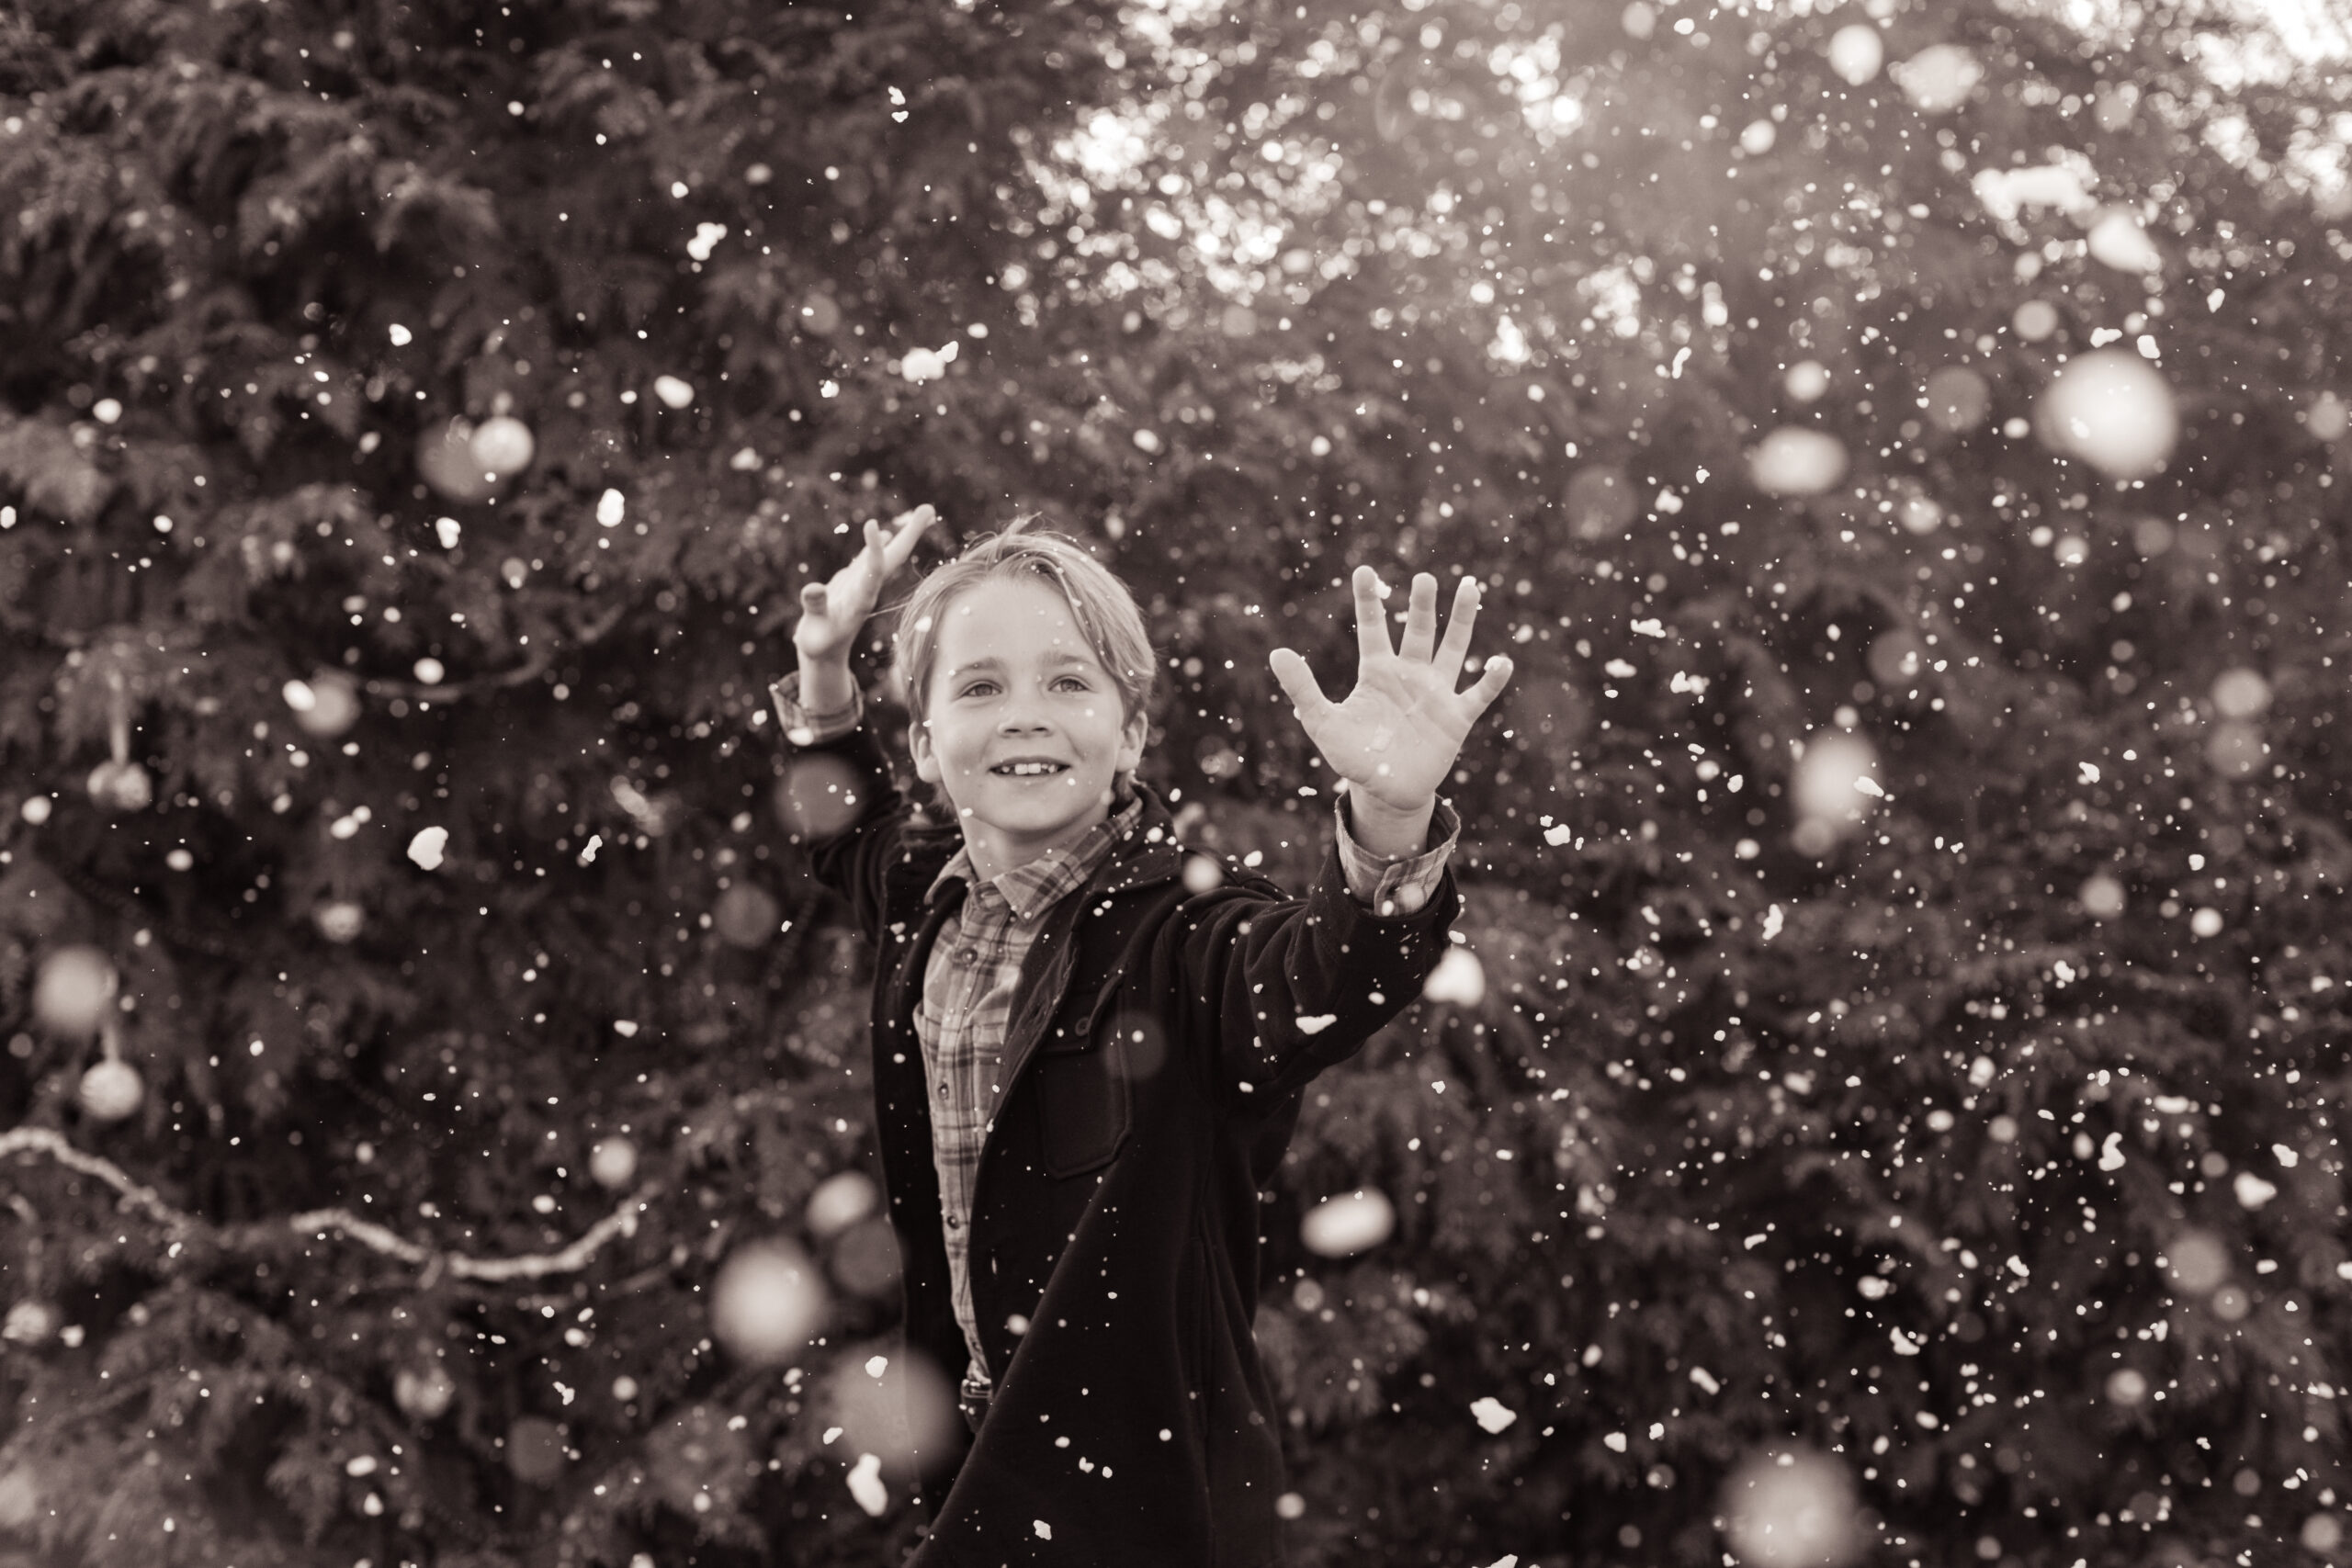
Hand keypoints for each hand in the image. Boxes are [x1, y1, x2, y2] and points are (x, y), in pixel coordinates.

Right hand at [793, 504, 936, 662]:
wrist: (824, 653)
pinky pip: (871, 560)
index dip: (875, 550)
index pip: (874, 572)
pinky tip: (887, 533)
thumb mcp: (814, 632)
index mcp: (859, 601)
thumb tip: (813, 589)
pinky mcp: (855, 583)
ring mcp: (864, 585)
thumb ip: (815, 609)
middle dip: (910, 535)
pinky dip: (878, 545)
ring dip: (905, 535)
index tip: (873, 525)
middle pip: (894, 559)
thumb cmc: (818, 645)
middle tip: (929, 509)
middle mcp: (868, 589)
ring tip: (925, 512)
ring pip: (887, 556)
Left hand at [1269, 567, 1513, 813]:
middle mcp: (1410, 676)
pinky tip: (1502, 661)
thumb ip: (1303, 689)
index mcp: (1377, 673)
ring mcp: (1436, 694)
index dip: (1369, 600)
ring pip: (1453, 649)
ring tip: (1469, 586)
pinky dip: (1492, 680)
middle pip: (1419, 631)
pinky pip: (1478, 694)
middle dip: (1423, 605)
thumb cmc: (1353, 757)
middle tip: (1425, 578)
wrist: (1387, 792)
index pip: (1374, 629)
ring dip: (1462, 620)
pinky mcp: (1456, 718)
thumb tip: (1276, 652)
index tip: (1364, 570)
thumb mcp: (1322, 723)